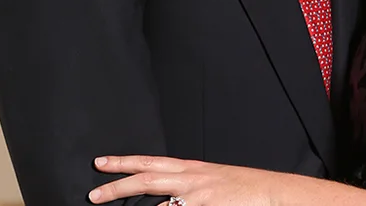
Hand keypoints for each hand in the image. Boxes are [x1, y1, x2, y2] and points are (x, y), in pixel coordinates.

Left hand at [88, 155, 275, 205]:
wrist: (272, 193)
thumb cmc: (245, 188)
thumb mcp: (213, 181)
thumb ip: (188, 187)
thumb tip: (166, 199)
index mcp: (192, 169)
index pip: (151, 163)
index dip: (125, 163)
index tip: (103, 164)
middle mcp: (191, 180)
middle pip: (147, 179)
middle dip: (117, 186)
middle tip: (93, 194)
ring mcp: (197, 197)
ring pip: (158, 205)